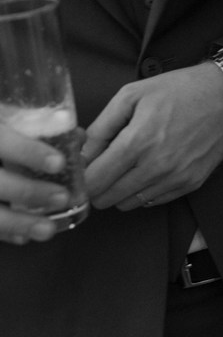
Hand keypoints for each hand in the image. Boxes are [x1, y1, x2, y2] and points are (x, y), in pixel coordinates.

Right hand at [0, 124, 66, 244]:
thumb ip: (37, 128)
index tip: (59, 163)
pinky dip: (4, 232)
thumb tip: (78, 138)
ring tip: (48, 229)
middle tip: (62, 197)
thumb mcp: (7, 123)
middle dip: (29, 192)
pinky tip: (24, 237)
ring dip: (18, 222)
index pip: (3, 141)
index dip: (29, 152)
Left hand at [82, 64, 222, 210]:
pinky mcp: (191, 183)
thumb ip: (101, 126)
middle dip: (99, 184)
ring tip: (130, 165)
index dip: (82, 177)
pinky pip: (153, 201)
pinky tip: (151, 167)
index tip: (86, 166)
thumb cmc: (179, 89)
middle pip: (107, 198)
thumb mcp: (132, 94)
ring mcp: (176, 178)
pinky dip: (145, 189)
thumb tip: (83, 155)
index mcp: (137, 142)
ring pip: (128, 204)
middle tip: (105, 165)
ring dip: (122, 189)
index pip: (93, 182)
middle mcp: (156, 166)